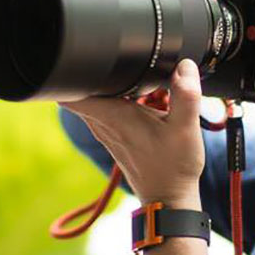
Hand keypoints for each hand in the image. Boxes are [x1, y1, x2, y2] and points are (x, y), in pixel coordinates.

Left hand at [60, 59, 204, 207]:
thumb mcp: (185, 129)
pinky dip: (120, 98)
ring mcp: (106, 129)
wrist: (169, 198)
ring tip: (135, 80)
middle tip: (117, 60)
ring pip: (95, 96)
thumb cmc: (173, 168)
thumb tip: (184, 66)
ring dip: (109, 85)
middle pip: (81, 88)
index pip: (69, 92)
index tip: (82, 57)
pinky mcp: (114, 134)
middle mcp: (102, 122)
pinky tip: (143, 97)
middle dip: (94, 71)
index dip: (69, 71)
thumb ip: (185, 96)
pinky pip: (107, 107)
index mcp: (112, 116)